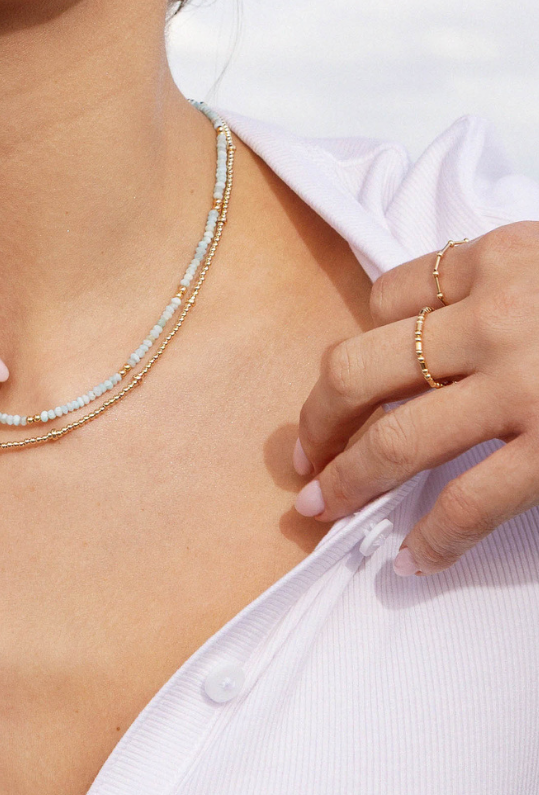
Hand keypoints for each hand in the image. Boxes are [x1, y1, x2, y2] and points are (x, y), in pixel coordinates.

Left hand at [293, 223, 538, 574]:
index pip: (387, 296)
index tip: (347, 381)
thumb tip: (429, 327)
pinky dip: (433, 539)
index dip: (358, 339)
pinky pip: (471, 500)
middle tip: (303, 455)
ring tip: (321, 509)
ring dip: (347, 481)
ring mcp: (523, 386)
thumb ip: (497, 282)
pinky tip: (411, 561)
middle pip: (359, 365)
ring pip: (395, 438)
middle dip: (318, 418)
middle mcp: (494, 318)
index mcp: (495, 259)